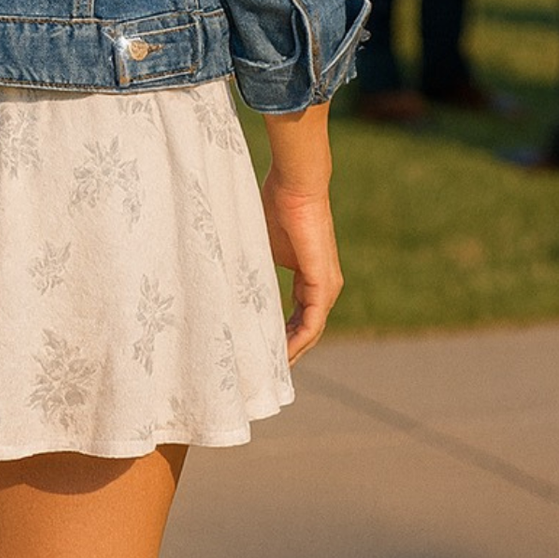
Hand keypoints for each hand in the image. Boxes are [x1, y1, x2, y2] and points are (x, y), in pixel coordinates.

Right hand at [263, 175, 343, 360]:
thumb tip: (232, 285)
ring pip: (311, 332)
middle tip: (263, 371)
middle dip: (286, 351)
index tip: (261, 351)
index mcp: (310, 278)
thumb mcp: (263, 248)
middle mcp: (323, 287)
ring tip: (270, 371)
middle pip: (306, 330)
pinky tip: (282, 354)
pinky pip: (313, 323)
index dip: (281, 336)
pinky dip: (298, 340)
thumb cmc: (277, 207)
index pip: (298, 317)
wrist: (295, 186)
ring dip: (292, 352)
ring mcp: (326, 286)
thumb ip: (257, 270)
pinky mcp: (323, 283)